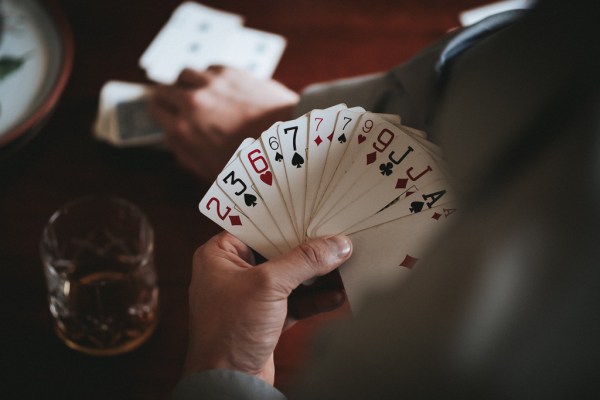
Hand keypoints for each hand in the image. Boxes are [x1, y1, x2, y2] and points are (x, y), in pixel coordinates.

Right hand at [149, 66, 298, 180]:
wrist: (288, 138)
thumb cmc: (252, 162)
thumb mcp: (212, 171)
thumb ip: (187, 154)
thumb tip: (173, 140)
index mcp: (183, 129)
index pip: (155, 110)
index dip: (158, 112)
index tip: (163, 113)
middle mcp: (191, 102)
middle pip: (164, 89)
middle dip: (168, 96)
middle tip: (176, 102)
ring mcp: (211, 83)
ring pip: (185, 73)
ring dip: (188, 83)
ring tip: (199, 93)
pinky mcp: (231, 72)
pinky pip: (209, 67)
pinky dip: (210, 76)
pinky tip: (221, 87)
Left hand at [185, 231, 352, 384]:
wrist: (228, 382)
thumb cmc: (228, 331)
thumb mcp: (269, 285)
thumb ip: (304, 261)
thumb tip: (336, 244)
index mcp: (219, 255)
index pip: (257, 226)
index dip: (287, 220)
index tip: (315, 213)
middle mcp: (233, 272)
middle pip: (278, 252)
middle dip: (308, 250)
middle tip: (336, 239)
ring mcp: (250, 296)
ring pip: (289, 277)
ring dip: (316, 275)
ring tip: (343, 264)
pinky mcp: (266, 318)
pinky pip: (295, 301)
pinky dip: (314, 299)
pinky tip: (336, 294)